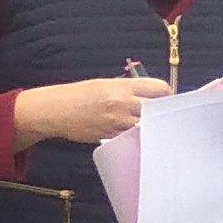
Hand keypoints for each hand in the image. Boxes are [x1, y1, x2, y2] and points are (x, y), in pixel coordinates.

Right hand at [13, 75, 161, 148]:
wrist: (55, 110)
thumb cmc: (78, 96)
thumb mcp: (105, 84)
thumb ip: (129, 90)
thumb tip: (152, 97)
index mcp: (122, 87)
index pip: (160, 89)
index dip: (167, 96)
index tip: (166, 100)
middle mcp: (122, 104)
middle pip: (158, 109)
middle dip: (163, 113)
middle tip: (163, 116)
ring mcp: (117, 122)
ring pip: (147, 127)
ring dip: (151, 127)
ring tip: (149, 127)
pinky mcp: (111, 136)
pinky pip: (132, 138)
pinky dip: (136, 137)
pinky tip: (133, 135)